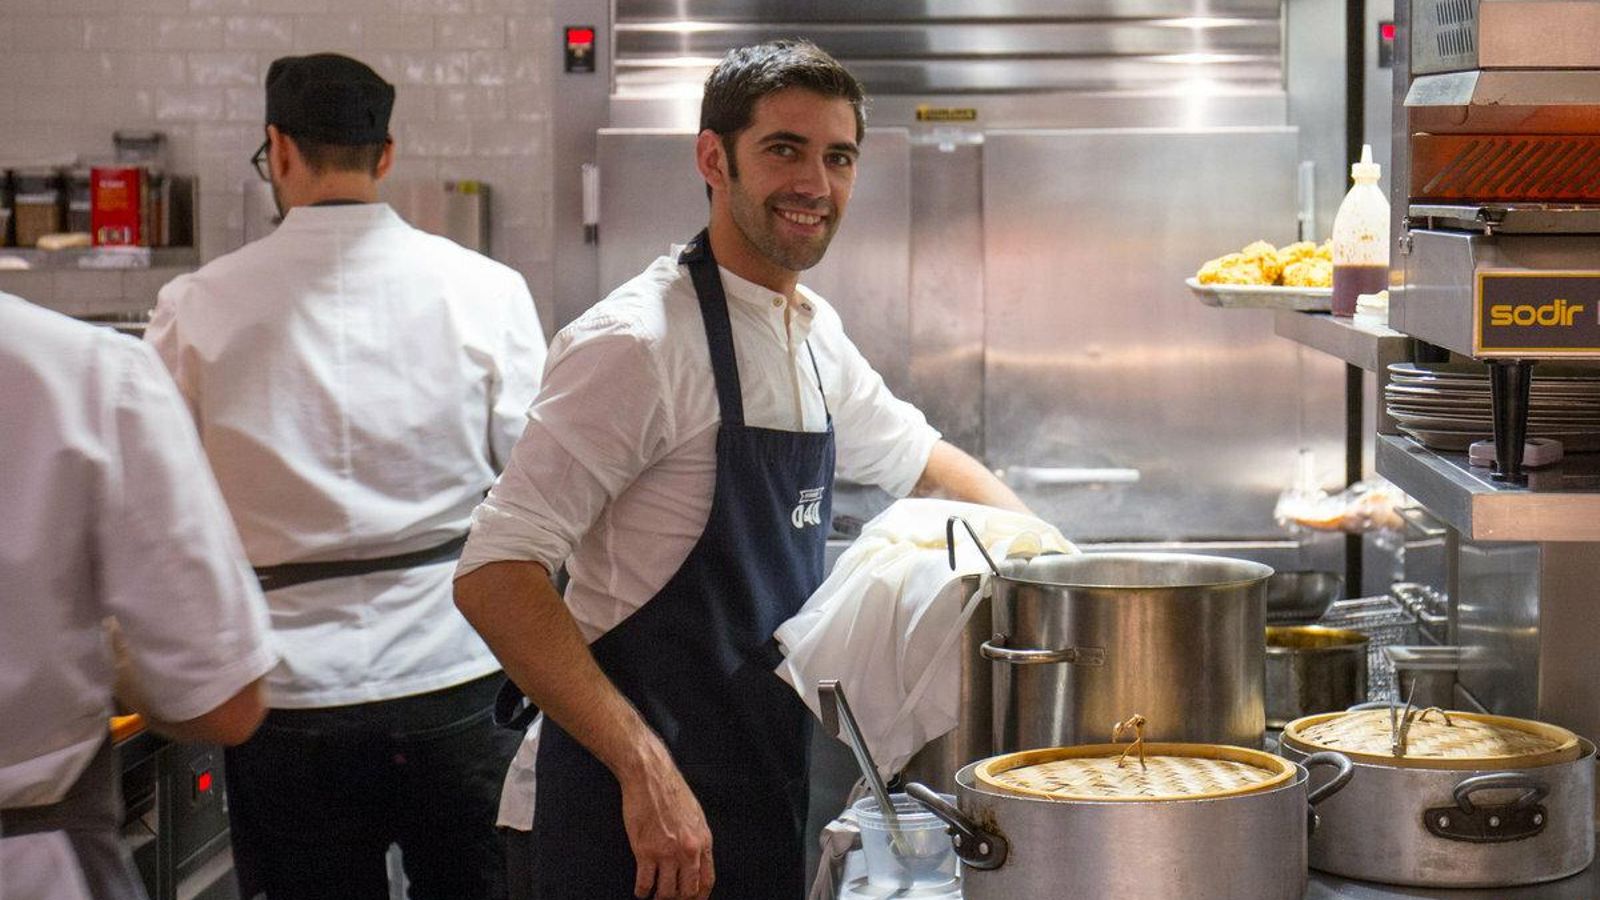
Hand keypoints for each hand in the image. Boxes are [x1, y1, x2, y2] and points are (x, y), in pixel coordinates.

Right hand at [617, 747, 714, 898]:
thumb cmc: (671, 792)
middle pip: (688, 892)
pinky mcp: (645, 850)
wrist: (650, 776)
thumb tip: (696, 861)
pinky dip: (641, 891)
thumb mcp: (695, 816)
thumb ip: (697, 840)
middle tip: (670, 899)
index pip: (706, 881)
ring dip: (659, 898)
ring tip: (654, 896)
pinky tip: (640, 890)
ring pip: (666, 893)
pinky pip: (644, 884)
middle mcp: (688, 851)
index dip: (699, 897)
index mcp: (702, 842)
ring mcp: (666, 852)